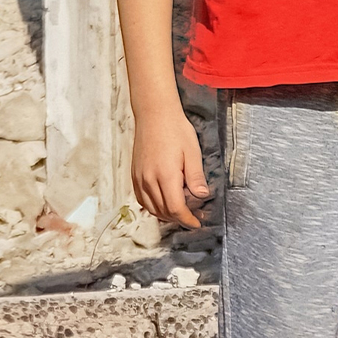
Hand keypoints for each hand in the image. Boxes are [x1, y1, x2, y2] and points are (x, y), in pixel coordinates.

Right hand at [131, 104, 209, 227]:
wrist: (154, 114)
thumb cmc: (175, 130)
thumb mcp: (193, 152)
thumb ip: (196, 176)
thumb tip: (202, 196)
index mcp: (165, 175)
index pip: (175, 208)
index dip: (187, 220)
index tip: (197, 223)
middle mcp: (148, 180)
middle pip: (163, 211)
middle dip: (179, 218)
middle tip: (194, 217)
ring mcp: (139, 178)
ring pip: (151, 208)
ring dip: (166, 215)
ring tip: (181, 212)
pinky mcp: (134, 175)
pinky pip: (142, 199)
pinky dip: (153, 207)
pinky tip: (164, 203)